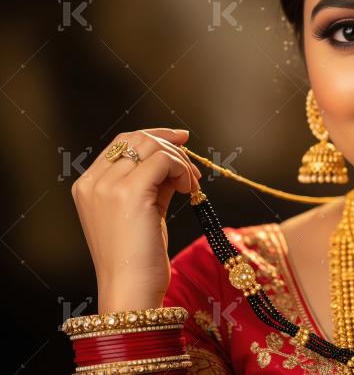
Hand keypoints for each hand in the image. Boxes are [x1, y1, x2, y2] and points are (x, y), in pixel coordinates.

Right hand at [71, 128, 200, 313]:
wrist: (131, 289)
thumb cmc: (138, 258)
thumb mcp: (143, 211)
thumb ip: (154, 184)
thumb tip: (176, 161)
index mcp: (88, 186)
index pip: (121, 142)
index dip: (155, 136)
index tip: (181, 141)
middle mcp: (93, 182)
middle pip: (137, 138)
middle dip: (171, 145)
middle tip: (193, 167)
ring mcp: (108, 186)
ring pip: (152, 146)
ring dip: (180, 160)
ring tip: (191, 186)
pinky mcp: (129, 192)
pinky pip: (163, 160)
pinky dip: (182, 169)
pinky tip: (189, 190)